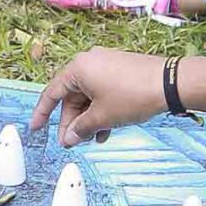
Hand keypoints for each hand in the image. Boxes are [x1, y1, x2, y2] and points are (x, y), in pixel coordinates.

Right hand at [30, 46, 167, 144]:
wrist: (170, 83)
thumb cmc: (133, 96)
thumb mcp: (102, 117)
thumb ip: (80, 128)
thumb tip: (68, 139)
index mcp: (78, 68)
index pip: (52, 93)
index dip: (42, 113)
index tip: (35, 129)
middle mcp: (90, 62)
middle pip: (71, 96)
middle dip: (72, 121)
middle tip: (72, 143)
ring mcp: (106, 64)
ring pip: (88, 96)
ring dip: (88, 118)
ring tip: (92, 140)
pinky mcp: (121, 69)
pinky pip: (103, 91)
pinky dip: (101, 110)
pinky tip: (106, 130)